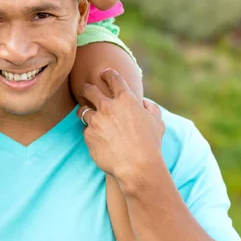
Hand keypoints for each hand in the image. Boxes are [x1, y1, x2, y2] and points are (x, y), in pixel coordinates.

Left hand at [77, 69, 164, 183]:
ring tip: (90, 118)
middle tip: (85, 89)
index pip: (113, 79)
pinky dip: (91, 133)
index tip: (104, 74)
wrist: (136, 166)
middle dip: (86, 88)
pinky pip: (86, 131)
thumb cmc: (150, 145)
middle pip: (90, 90)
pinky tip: (98, 140)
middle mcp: (108, 107)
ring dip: (86, 113)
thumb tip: (144, 103)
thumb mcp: (157, 123)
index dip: (108, 74)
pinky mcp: (88, 135)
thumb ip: (151, 109)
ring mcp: (96, 120)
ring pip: (83, 111)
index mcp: (126, 100)